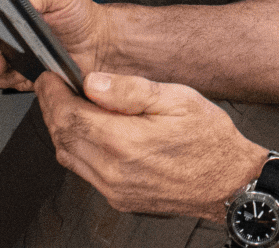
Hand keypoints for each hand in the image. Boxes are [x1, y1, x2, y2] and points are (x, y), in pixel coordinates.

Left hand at [36, 69, 264, 220]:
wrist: (229, 182)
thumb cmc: (210, 140)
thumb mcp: (178, 99)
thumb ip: (131, 90)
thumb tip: (93, 82)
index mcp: (125, 142)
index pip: (68, 116)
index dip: (52, 93)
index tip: (49, 78)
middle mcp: (114, 171)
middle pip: (62, 137)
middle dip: (52, 109)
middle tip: (53, 88)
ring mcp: (115, 190)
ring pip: (68, 157)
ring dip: (62, 130)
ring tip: (70, 106)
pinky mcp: (119, 200)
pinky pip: (84, 173)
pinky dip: (78, 150)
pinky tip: (91, 133)